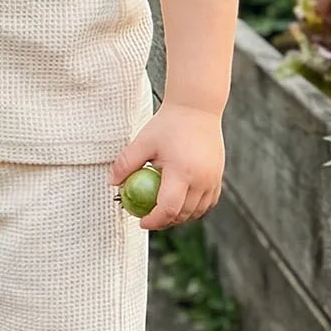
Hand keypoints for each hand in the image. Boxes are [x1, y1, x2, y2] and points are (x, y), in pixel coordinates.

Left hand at [110, 100, 224, 230]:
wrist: (197, 108)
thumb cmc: (168, 124)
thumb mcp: (143, 142)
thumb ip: (126, 163)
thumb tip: (112, 184)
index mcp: (182, 172)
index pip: (168, 209)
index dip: (154, 221)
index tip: (141, 221)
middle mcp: (201, 179)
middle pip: (182, 214)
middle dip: (164, 221)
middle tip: (148, 217)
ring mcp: (212, 179)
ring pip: (197, 211)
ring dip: (179, 216)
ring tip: (162, 210)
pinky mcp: (218, 177)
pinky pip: (208, 202)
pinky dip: (194, 208)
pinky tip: (180, 202)